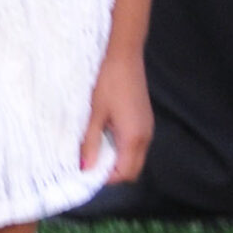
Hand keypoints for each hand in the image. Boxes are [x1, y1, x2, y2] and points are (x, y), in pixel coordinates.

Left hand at [80, 46, 153, 184]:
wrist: (123, 55)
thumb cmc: (108, 81)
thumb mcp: (94, 113)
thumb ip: (91, 143)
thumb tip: (86, 168)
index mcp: (133, 138)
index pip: (124, 174)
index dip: (105, 178)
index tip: (85, 172)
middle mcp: (145, 136)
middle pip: (131, 169)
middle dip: (111, 172)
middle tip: (88, 162)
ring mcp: (146, 127)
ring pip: (133, 156)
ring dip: (115, 159)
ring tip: (93, 147)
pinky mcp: (143, 118)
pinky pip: (134, 143)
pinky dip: (120, 146)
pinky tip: (103, 133)